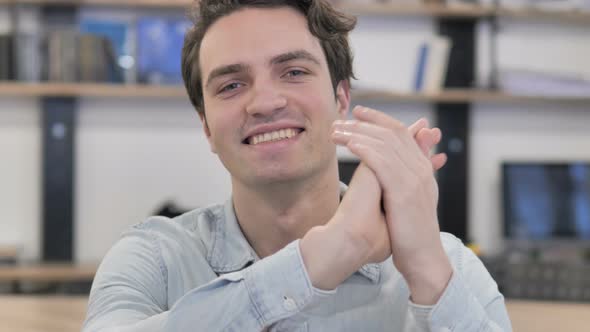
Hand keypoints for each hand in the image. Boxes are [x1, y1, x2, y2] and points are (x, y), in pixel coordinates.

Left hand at [331, 106, 451, 304]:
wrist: (423, 257)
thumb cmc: (412, 231)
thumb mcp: (412, 199)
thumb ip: (402, 178)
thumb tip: (391, 164)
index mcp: (422, 168)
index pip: (401, 132)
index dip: (379, 119)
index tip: (358, 114)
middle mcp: (420, 169)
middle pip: (391, 133)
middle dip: (364, 123)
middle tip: (340, 120)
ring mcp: (414, 178)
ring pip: (384, 143)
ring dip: (357, 134)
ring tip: (335, 131)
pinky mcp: (404, 191)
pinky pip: (381, 161)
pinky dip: (364, 148)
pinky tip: (348, 144)